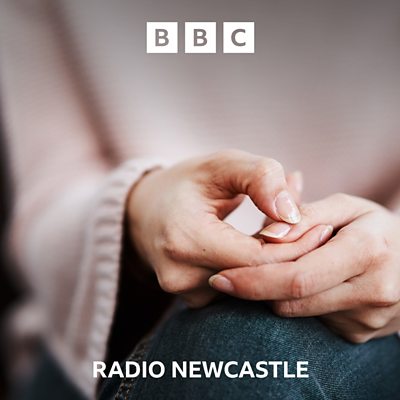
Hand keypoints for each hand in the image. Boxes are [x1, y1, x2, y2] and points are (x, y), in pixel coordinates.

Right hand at [127, 150, 329, 307]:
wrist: (145, 211)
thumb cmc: (186, 183)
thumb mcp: (222, 164)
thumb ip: (261, 178)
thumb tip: (293, 215)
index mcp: (185, 238)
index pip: (258, 258)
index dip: (296, 245)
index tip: (321, 227)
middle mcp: (181, 275)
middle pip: (257, 279)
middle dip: (291, 257)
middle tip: (317, 232)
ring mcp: (184, 293)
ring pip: (250, 289)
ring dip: (274, 264)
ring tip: (288, 235)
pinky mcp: (191, 300)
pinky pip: (237, 291)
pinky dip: (255, 271)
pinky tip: (262, 249)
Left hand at [209, 193, 399, 342]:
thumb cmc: (371, 226)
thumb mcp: (344, 207)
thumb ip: (305, 216)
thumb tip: (268, 236)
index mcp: (367, 251)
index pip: (297, 277)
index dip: (253, 280)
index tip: (219, 278)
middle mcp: (373, 292)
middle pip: (291, 302)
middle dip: (254, 290)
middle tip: (228, 276)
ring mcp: (368, 320)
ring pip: (296, 314)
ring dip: (274, 294)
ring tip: (277, 269)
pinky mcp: (359, 335)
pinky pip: (310, 322)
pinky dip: (295, 303)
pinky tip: (301, 284)